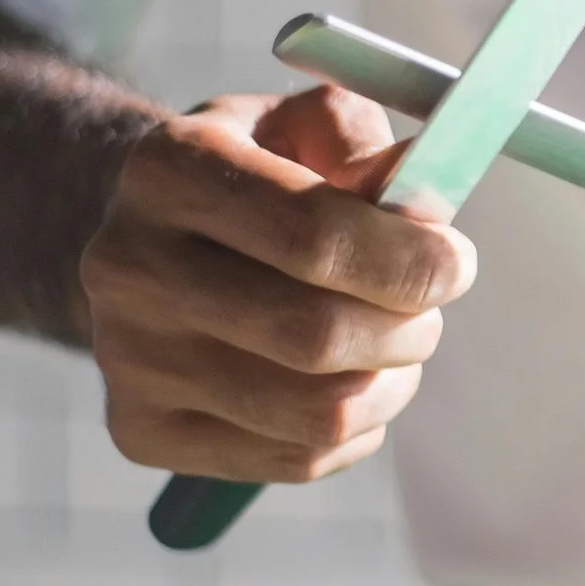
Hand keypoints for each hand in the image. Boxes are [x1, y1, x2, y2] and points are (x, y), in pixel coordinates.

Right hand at [81, 86, 477, 482]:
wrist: (139, 240)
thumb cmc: (250, 175)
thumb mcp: (298, 125)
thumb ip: (364, 144)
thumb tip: (427, 191)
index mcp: (169, 171)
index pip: (314, 236)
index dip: (410, 261)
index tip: (457, 263)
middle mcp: (130, 267)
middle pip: (316, 336)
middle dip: (408, 328)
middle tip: (429, 311)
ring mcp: (127, 360)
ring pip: (317, 413)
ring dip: (392, 384)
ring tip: (395, 347)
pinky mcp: (141, 432)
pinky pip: (297, 460)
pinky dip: (357, 430)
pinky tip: (348, 385)